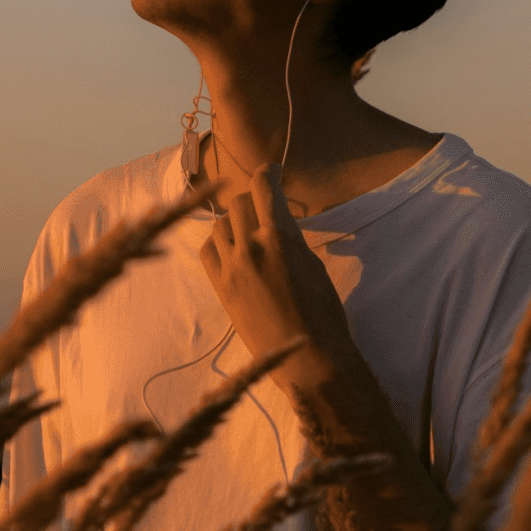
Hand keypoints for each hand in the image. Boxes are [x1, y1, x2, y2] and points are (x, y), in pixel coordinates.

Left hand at [198, 164, 355, 388]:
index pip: (264, 188)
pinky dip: (218, 243)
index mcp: (280, 237)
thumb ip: (290, 237)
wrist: (308, 358)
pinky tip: (231, 249)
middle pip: (238, 202)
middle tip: (262, 207)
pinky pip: (208, 250)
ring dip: (234, 221)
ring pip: (220, 224)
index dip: (267, 173)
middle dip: (252, 200)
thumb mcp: (313, 265)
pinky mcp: (221, 287)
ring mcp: (232, 268)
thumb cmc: (322, 313)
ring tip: (247, 231)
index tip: (271, 172)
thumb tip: (278, 221)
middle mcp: (251, 247)